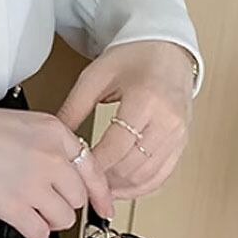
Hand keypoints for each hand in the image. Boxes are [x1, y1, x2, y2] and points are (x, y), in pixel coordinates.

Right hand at [0, 86, 115, 237]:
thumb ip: (51, 146)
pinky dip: (36, 236)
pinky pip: (40, 233)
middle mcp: (51, 157)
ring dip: (49, 221)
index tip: (104, 207)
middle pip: (79, 198)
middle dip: (64, 204)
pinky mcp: (14, 206)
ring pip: (63, 219)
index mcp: (56, 133)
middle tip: (47, 204)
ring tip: (32, 213)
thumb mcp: (26, 123)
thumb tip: (67, 175)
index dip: (100, 194)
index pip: (93, 170)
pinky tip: (28, 230)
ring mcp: (34, 183)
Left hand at [53, 40, 194, 199]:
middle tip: (82, 183)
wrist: (166, 50)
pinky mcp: (182, 143)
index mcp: (146, 100)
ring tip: (98, 188)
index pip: (117, 146)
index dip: (94, 164)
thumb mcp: (96, 76)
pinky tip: (122, 188)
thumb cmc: (134, 57)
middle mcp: (168, 120)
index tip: (75, 170)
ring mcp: (179, 134)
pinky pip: (162, 176)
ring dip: (121, 188)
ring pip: (148, 176)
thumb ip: (74, 108)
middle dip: (105, 180)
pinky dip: (141, 187)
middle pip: (133, 166)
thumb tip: (56, 138)